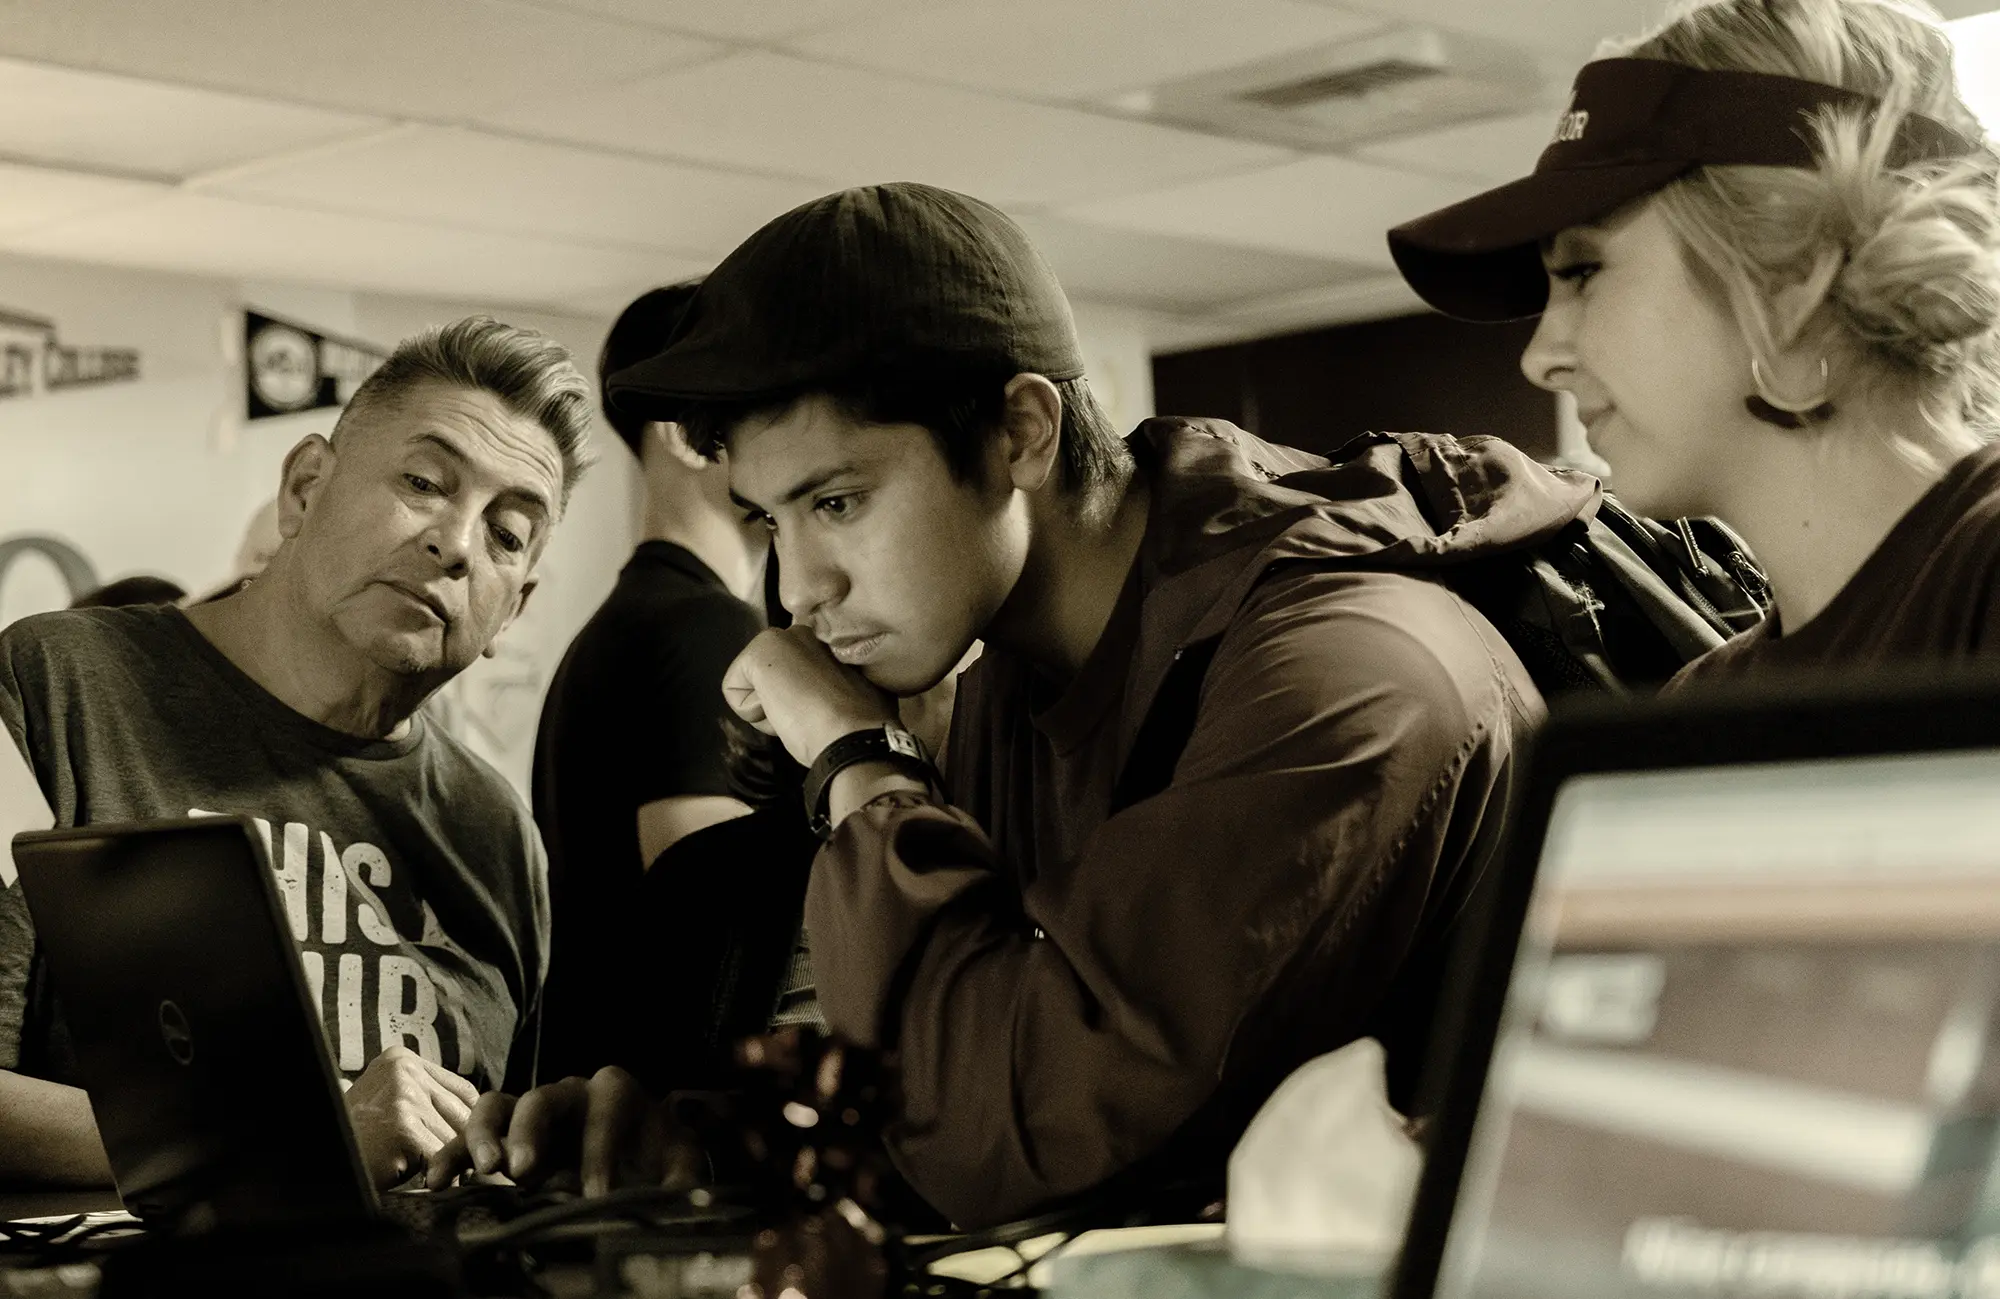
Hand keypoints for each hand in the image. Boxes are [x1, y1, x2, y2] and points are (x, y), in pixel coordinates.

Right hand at [344, 1045, 480, 1189]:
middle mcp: (403, 1069)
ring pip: (453, 1135)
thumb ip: (428, 1100)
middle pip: (462, 1111)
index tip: (463, 1146)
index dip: (466, 1122)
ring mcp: (402, 1095)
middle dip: (459, 1144)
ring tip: (433, 1177)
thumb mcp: (391, 1105)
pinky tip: (423, 1184)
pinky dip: (438, 1175)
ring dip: (448, 1162)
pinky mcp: (402, 1126)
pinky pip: (440, 1155)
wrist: (320, 1166)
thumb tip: (481, 1115)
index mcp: (401, 1059)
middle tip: (454, 1168)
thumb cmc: (358, 1141)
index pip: (461, 1090)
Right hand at [424, 1066, 699, 1197]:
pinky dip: (452, 1153)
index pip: (607, 1109)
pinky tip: (438, 1182)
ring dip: (486, 1135)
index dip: (602, 1152)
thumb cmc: (658, 1159)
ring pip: (498, 1104)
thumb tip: (687, 1206)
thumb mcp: (679, 1166)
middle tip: (525, 1171)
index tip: (598, 1196)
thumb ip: (683, 1181)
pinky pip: (469, 1135)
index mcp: (616, 1094)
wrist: (636, 1159)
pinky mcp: (503, 1137)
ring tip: (485, 1170)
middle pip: (542, 1096)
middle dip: (532, 1131)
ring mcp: (530, 1113)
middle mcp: (569, 1093)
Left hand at [721, 625, 897, 768]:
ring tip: (802, 711)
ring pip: (753, 683)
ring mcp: (782, 636)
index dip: (802, 699)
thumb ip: (824, 685)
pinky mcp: (759, 651)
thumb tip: (815, 696)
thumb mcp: (843, 697)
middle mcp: (804, 629)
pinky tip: (784, 711)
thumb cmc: (852, 727)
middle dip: (783, 699)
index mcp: (828, 641)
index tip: (828, 707)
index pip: (793, 672)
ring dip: (770, 708)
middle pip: (769, 676)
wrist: (852, 733)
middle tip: (811, 710)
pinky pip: (733, 692)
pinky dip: (753, 712)